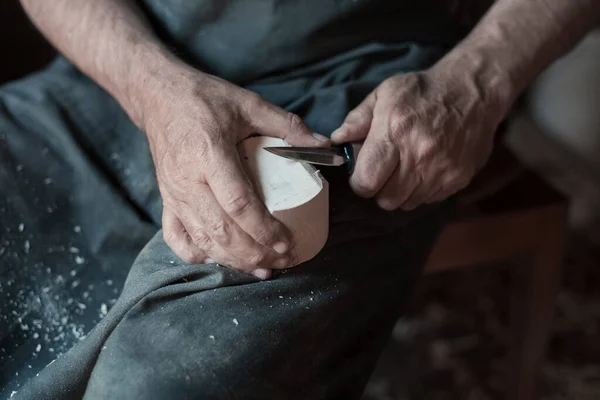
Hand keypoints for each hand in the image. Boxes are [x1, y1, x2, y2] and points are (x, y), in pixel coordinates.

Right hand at [142, 66, 329, 277]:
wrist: (158, 97)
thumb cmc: (204, 99)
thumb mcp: (249, 104)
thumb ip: (287, 125)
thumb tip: (323, 144)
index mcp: (209, 154)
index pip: (239, 203)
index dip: (264, 229)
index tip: (287, 242)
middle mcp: (188, 180)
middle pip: (221, 230)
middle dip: (254, 253)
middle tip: (282, 261)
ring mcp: (173, 194)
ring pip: (202, 239)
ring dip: (233, 260)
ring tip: (261, 269)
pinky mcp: (165, 200)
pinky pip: (176, 237)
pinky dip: (197, 254)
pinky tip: (220, 259)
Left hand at [330, 67, 508, 209]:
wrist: (473, 90)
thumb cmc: (423, 91)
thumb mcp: (384, 93)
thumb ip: (358, 119)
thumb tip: (337, 141)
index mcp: (395, 131)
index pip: (366, 182)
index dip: (360, 182)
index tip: (362, 172)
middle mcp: (420, 154)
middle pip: (386, 199)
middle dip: (379, 189)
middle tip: (383, 171)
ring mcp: (442, 169)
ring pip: (407, 203)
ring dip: (400, 191)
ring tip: (404, 168)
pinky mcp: (459, 178)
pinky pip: (429, 200)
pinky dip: (422, 190)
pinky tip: (424, 168)